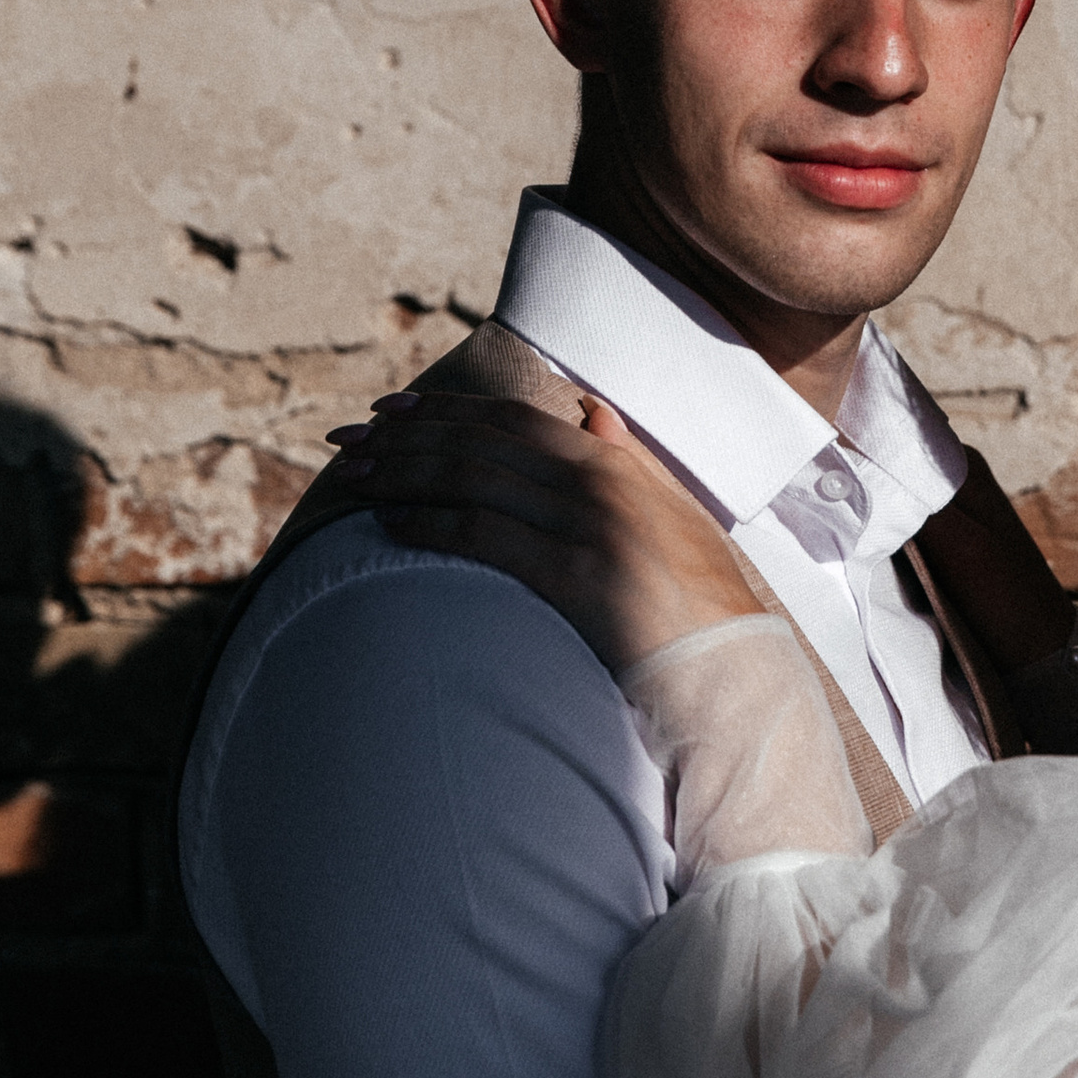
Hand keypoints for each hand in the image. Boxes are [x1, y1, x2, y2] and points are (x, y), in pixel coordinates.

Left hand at [329, 393, 760, 677]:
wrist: (732, 668)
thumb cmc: (699, 600)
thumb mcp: (671, 514)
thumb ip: (628, 461)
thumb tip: (592, 411)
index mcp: (615, 464)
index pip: (513, 417)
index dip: (447, 408)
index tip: (392, 409)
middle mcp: (600, 481)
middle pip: (481, 441)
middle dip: (405, 436)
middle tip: (345, 439)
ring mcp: (590, 526)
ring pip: (473, 479)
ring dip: (403, 472)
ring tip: (352, 477)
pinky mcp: (578, 576)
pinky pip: (485, 536)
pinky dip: (430, 523)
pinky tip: (389, 523)